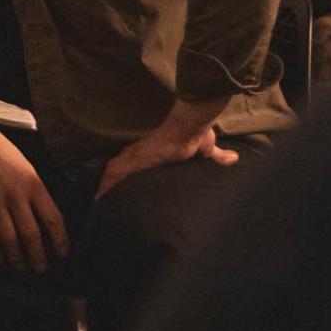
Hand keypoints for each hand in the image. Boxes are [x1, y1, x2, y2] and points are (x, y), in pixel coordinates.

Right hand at [0, 124, 69, 273]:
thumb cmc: (8, 157)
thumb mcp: (30, 171)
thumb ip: (39, 195)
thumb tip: (48, 223)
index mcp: (35, 186)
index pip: (53, 219)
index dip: (60, 241)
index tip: (63, 255)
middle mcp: (18, 197)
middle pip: (31, 234)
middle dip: (38, 257)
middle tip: (41, 270)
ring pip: (9, 239)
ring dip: (17, 259)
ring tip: (22, 269)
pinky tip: (0, 260)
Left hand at [96, 97, 235, 198]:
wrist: (190, 127)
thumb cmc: (196, 135)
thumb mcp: (208, 150)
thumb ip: (217, 155)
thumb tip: (233, 158)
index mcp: (153, 154)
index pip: (135, 166)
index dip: (128, 177)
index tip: (123, 189)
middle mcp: (140, 154)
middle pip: (120, 171)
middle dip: (113, 185)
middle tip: (105, 200)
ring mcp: (134, 157)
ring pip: (113, 174)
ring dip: (106, 187)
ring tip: (96, 202)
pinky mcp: (133, 160)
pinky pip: (113, 174)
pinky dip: (105, 185)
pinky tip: (97, 198)